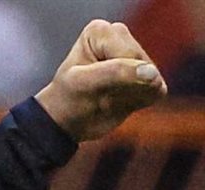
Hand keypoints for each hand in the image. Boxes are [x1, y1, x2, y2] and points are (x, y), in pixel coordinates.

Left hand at [36, 19, 165, 141]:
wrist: (66, 122)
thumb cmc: (68, 100)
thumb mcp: (84, 85)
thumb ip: (116, 74)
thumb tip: (152, 73)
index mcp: (102, 31)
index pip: (127, 56)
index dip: (112, 78)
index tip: (89, 85)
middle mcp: (122, 38)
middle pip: (142, 65)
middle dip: (121, 88)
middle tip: (98, 95)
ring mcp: (137, 57)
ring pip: (152, 79)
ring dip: (128, 97)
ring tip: (107, 98)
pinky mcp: (148, 76)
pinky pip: (156, 92)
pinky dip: (137, 103)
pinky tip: (119, 101)